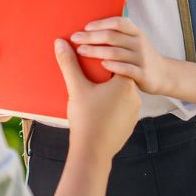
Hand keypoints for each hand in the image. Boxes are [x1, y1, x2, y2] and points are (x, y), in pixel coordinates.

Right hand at [53, 39, 139, 160]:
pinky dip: (111, 108)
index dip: (103, 59)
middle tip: (89, 77)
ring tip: (93, 95)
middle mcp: (134, 96)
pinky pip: (121, 110)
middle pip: (119, 78)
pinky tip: (98, 111)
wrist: (93, 151)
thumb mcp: (76, 88)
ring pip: (121, 95)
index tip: (92, 59)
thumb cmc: (86, 119)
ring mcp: (134, 112)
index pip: (116, 62)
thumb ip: (69, 64)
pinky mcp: (130, 124)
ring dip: (109, 93)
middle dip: (105, 76)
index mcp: (125, 83)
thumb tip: (60, 43)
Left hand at [70, 17, 169, 95]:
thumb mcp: (133, 41)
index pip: (118, 23)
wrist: (164, 74)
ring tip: (81, 51)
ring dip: (96, 51)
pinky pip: (127, 69)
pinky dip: (114, 66)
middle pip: (112, 37)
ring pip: (116, 52)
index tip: (85, 27)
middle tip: (75, 38)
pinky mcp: (143, 74)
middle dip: (91, 37)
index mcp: (135, 33)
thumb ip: (118, 35)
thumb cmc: (139, 56)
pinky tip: (102, 65)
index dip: (101, 23)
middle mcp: (139, 43)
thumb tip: (90, 27)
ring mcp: (141, 58)